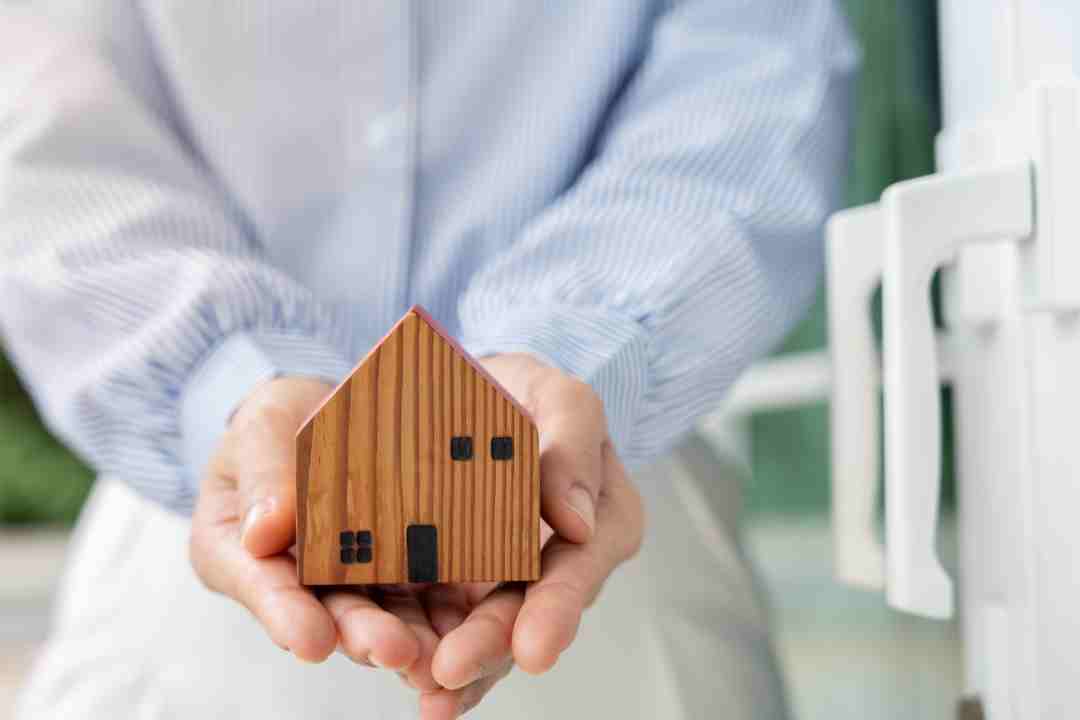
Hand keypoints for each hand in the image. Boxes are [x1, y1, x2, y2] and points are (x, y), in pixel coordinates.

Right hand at [190, 376, 423, 668]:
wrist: (332, 414)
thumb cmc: (282, 419)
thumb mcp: (262, 423)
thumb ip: (261, 469)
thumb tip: (263, 531)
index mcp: (239, 549)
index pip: (261, 584)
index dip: (286, 614)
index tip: (312, 640)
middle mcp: (296, 577)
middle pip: (327, 612)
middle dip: (361, 633)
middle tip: (392, 649)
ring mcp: (353, 579)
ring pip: (381, 613)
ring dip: (408, 636)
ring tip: (436, 654)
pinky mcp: (403, 570)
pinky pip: (426, 594)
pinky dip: (445, 612)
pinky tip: (470, 624)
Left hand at [412, 354, 645, 716]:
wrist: (482, 398)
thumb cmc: (531, 394)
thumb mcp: (561, 397)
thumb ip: (574, 442)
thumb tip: (576, 520)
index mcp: (604, 519)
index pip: (582, 564)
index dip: (557, 607)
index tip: (533, 647)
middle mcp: (564, 561)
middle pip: (531, 610)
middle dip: (494, 645)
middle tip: (452, 669)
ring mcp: (515, 580)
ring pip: (492, 632)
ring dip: (462, 668)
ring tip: (427, 695)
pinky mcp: (468, 588)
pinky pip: (453, 627)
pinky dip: (434, 656)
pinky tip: (418, 690)